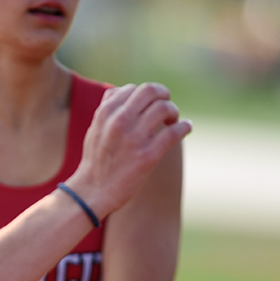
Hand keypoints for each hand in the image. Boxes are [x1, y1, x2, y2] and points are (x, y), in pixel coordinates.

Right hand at [70, 82, 190, 219]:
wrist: (92, 192)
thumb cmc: (96, 160)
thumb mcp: (95, 128)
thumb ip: (108, 108)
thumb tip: (122, 90)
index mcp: (106, 113)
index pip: (133, 88)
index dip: (146, 95)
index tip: (151, 104)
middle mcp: (120, 121)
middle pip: (151, 91)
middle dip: (164, 95)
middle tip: (167, 106)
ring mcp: (134, 138)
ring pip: (164, 108)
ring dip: (173, 111)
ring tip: (173, 120)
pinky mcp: (147, 156)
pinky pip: (173, 132)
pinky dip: (184, 127)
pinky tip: (187, 128)